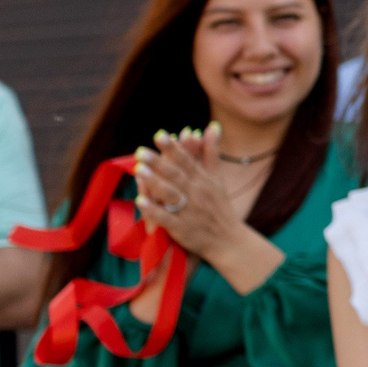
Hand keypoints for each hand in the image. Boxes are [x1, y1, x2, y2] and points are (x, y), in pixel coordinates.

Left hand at [133, 126, 255, 263]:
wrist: (229, 241)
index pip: (187, 161)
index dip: (174, 148)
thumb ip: (212, 152)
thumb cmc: (220, 207)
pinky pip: (167, 218)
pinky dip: (154, 210)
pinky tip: (140, 201)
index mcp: (204, 180)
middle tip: (141, 151)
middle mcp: (197, 193)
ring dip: (155, 182)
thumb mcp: (218, 178)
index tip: (160, 135)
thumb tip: (212, 125)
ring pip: (171, 194)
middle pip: (177, 175)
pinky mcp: (183, 229)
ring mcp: (190, 212)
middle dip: (159, 163)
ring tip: (138, 169)